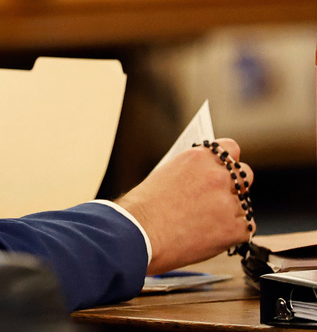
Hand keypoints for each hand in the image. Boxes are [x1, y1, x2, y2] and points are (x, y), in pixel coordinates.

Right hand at [116, 137, 253, 275]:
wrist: (138, 236)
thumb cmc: (143, 209)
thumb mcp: (165, 175)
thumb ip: (192, 172)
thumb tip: (205, 176)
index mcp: (198, 158)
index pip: (230, 148)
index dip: (228, 160)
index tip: (225, 167)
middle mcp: (216, 177)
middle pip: (245, 174)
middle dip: (236, 184)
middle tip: (221, 195)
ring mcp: (227, 203)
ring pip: (244, 204)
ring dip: (230, 211)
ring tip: (207, 221)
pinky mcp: (234, 229)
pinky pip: (245, 227)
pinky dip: (232, 232)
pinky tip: (211, 233)